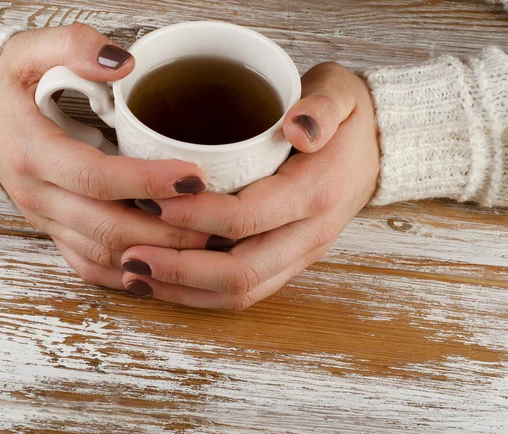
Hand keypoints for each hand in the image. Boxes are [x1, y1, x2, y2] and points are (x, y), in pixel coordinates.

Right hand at [0, 23, 213, 288]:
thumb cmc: (11, 92)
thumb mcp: (28, 53)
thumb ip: (72, 46)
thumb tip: (123, 62)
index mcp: (33, 153)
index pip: (96, 178)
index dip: (147, 181)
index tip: (196, 177)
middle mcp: (39, 197)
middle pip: (109, 227)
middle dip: (167, 230)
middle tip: (219, 223)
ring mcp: (48, 222)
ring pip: (105, 254)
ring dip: (157, 256)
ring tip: (207, 245)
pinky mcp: (56, 235)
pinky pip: (92, 266)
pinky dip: (130, 273)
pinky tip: (167, 268)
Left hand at [120, 63, 379, 308]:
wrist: (377, 149)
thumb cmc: (347, 119)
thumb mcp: (341, 93)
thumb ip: (322, 107)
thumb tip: (297, 127)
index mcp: (316, 193)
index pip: (246, 218)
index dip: (194, 216)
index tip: (150, 202)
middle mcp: (309, 235)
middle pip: (240, 271)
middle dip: (179, 269)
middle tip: (130, 256)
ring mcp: (301, 254)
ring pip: (242, 291)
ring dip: (186, 290)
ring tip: (137, 277)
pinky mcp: (291, 261)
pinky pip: (248, 291)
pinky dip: (204, 294)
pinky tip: (169, 283)